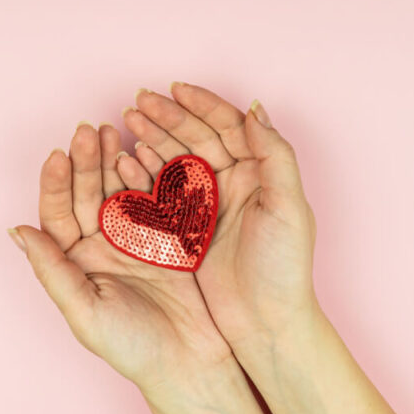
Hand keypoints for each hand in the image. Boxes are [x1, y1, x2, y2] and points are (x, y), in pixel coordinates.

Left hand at [11, 122, 231, 395]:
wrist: (190, 363)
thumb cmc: (133, 347)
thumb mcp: (85, 311)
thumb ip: (53, 271)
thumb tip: (18, 232)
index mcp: (75, 263)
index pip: (58, 214)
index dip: (56, 184)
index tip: (58, 155)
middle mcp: (101, 247)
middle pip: (88, 194)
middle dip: (86, 161)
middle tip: (88, 129)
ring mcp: (135, 239)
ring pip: (119, 189)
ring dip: (113, 160)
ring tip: (112, 130)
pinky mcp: (168, 236)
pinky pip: (155, 197)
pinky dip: (149, 174)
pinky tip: (143, 152)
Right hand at [122, 85, 318, 352]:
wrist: (267, 324)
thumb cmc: (284, 269)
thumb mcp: (288, 208)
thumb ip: (275, 155)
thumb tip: (255, 110)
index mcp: (259, 173)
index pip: (228, 126)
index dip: (201, 104)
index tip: (173, 88)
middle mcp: (235, 184)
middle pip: (197, 138)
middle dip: (167, 116)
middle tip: (137, 101)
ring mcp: (209, 207)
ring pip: (176, 161)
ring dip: (152, 139)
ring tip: (125, 122)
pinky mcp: (188, 231)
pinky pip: (161, 194)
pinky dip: (144, 174)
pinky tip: (125, 161)